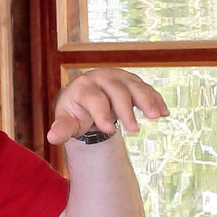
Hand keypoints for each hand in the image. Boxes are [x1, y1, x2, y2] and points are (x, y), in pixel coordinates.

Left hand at [46, 68, 167, 146]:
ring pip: (135, 86)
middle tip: (134, 131)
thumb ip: (63, 128)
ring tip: (156, 117)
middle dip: (126, 110)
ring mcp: (120, 78)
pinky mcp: (133, 82)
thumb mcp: (68, 120)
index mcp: (84, 87)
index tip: (108, 130)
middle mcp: (102, 78)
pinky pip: (147, 89)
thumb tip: (52, 137)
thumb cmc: (76, 112)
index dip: (101, 113)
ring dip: (147, 101)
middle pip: (117, 92)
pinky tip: (164, 113)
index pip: (94, 98)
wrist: (88, 97)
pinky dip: (156, 100)